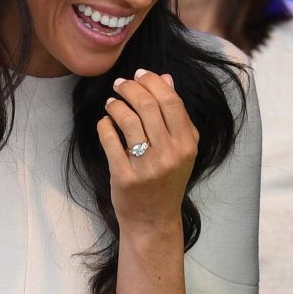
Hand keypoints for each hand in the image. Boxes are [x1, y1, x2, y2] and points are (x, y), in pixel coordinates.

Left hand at [97, 68, 199, 235]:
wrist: (153, 220)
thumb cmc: (167, 180)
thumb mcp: (180, 148)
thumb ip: (175, 114)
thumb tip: (165, 78)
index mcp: (187, 143)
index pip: (171, 101)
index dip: (153, 82)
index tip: (140, 74)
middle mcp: (170, 154)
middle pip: (148, 106)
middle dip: (131, 88)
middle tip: (120, 84)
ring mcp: (147, 166)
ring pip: (128, 120)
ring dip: (116, 105)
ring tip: (112, 103)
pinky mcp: (125, 176)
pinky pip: (110, 140)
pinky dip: (105, 125)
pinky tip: (105, 122)